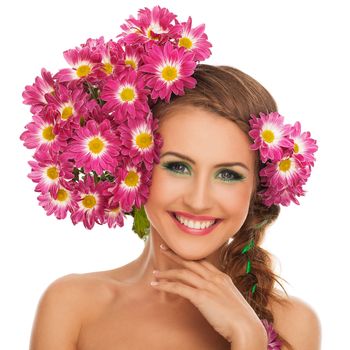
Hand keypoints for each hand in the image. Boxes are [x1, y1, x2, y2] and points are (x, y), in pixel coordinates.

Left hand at [151, 244, 267, 346]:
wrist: (247, 328)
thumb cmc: (241, 318)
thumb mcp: (231, 299)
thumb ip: (220, 292)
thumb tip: (211, 295)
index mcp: (222, 277)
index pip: (202, 261)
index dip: (189, 256)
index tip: (180, 253)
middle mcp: (214, 278)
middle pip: (191, 261)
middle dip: (175, 255)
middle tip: (164, 249)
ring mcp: (208, 286)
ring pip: (182, 273)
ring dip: (167, 273)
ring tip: (155, 274)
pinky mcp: (201, 297)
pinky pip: (179, 287)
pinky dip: (165, 285)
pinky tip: (156, 286)